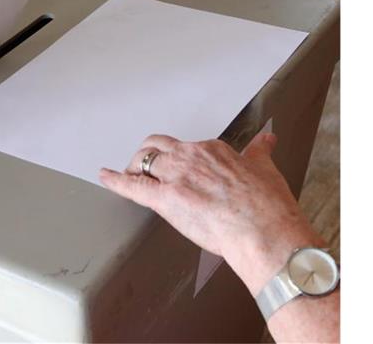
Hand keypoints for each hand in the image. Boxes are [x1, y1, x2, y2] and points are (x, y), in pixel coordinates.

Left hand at [99, 133, 323, 294]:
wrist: (264, 232)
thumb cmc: (267, 208)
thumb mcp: (265, 169)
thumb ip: (259, 153)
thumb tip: (266, 140)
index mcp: (212, 150)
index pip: (185, 148)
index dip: (178, 160)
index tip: (178, 168)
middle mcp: (190, 157)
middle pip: (157, 148)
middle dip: (148, 157)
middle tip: (145, 168)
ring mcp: (175, 176)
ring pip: (143, 162)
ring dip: (134, 169)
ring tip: (130, 177)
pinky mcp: (164, 199)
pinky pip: (131, 186)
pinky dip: (114, 180)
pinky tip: (105, 177)